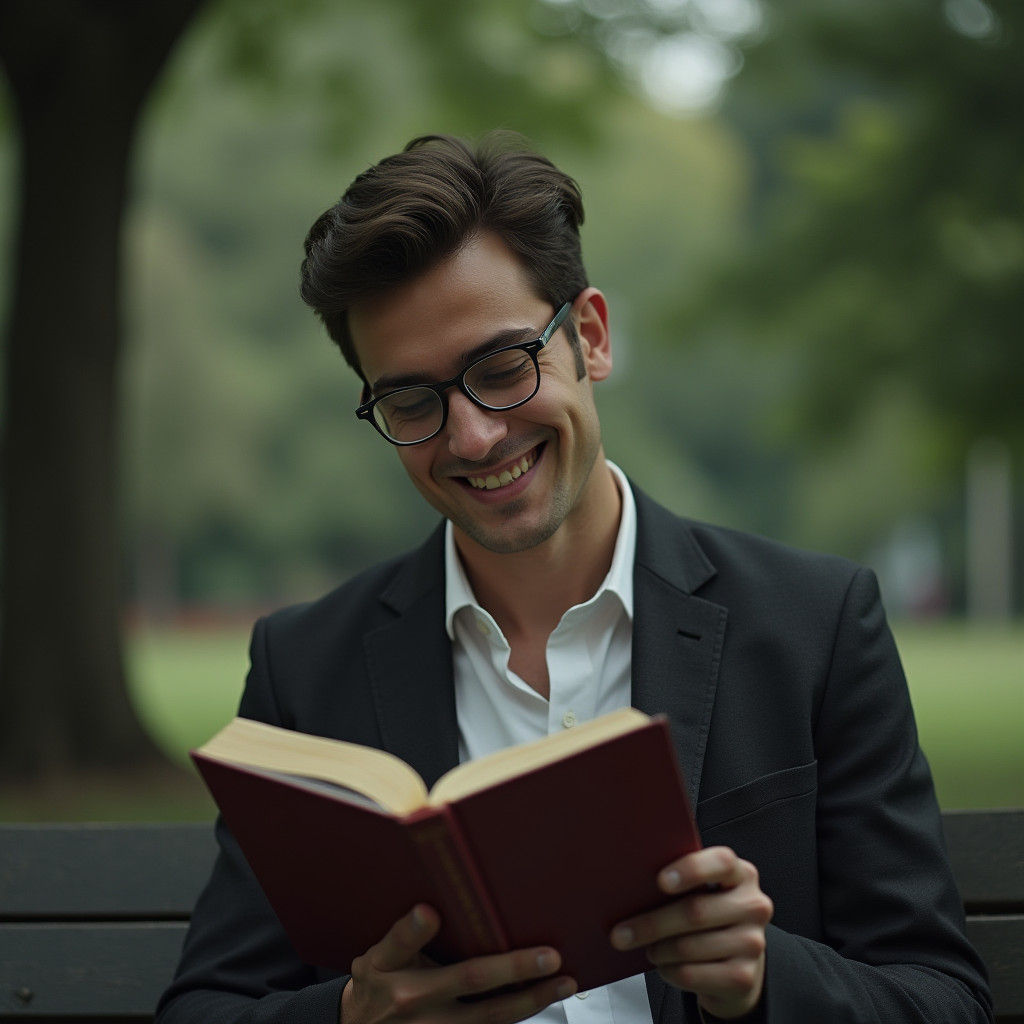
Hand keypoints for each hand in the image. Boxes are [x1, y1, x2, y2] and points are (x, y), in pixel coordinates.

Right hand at [340, 904, 576, 1022]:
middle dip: (512, 968)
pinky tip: (542, 1000)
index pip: (402, 943)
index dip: (414, 929)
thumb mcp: (376, 957)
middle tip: (549, 956)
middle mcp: (415, 1001)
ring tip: (563, 982)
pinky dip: (518, 1015)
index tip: (429, 913)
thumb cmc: (377, 984)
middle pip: (468, 982)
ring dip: (530, 999)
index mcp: (391, 970)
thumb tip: (429, 911)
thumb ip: (403, 935)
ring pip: (490, 1015)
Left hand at [610, 847, 772, 1020]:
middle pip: (695, 911)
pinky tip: (663, 965)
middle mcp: (754, 906)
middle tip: (619, 933)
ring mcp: (753, 943)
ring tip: (647, 948)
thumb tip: (630, 882)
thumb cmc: (708, 916)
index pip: (722, 862)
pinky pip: (692, 974)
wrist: (735, 963)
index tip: (660, 880)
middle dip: (651, 923)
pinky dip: (669, 971)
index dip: (691, 869)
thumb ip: (680, 881)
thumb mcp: (703, 891)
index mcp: (741, 874)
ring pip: (689, 946)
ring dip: (658, 950)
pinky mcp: (744, 976)